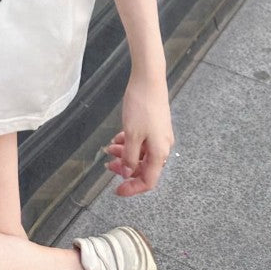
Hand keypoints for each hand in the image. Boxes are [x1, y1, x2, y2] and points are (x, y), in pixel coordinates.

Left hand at [103, 70, 173, 195]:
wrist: (148, 79)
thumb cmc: (141, 107)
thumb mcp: (132, 135)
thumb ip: (130, 158)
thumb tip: (128, 173)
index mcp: (160, 153)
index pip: (148, 181)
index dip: (133, 188)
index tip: (116, 190)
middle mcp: (162, 147)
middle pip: (144, 167)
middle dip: (125, 168)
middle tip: (108, 165)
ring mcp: (159, 135)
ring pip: (141, 153)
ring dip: (125, 154)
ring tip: (109, 148)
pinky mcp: (155, 124)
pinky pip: (142, 141)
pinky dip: (129, 142)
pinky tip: (117, 138)